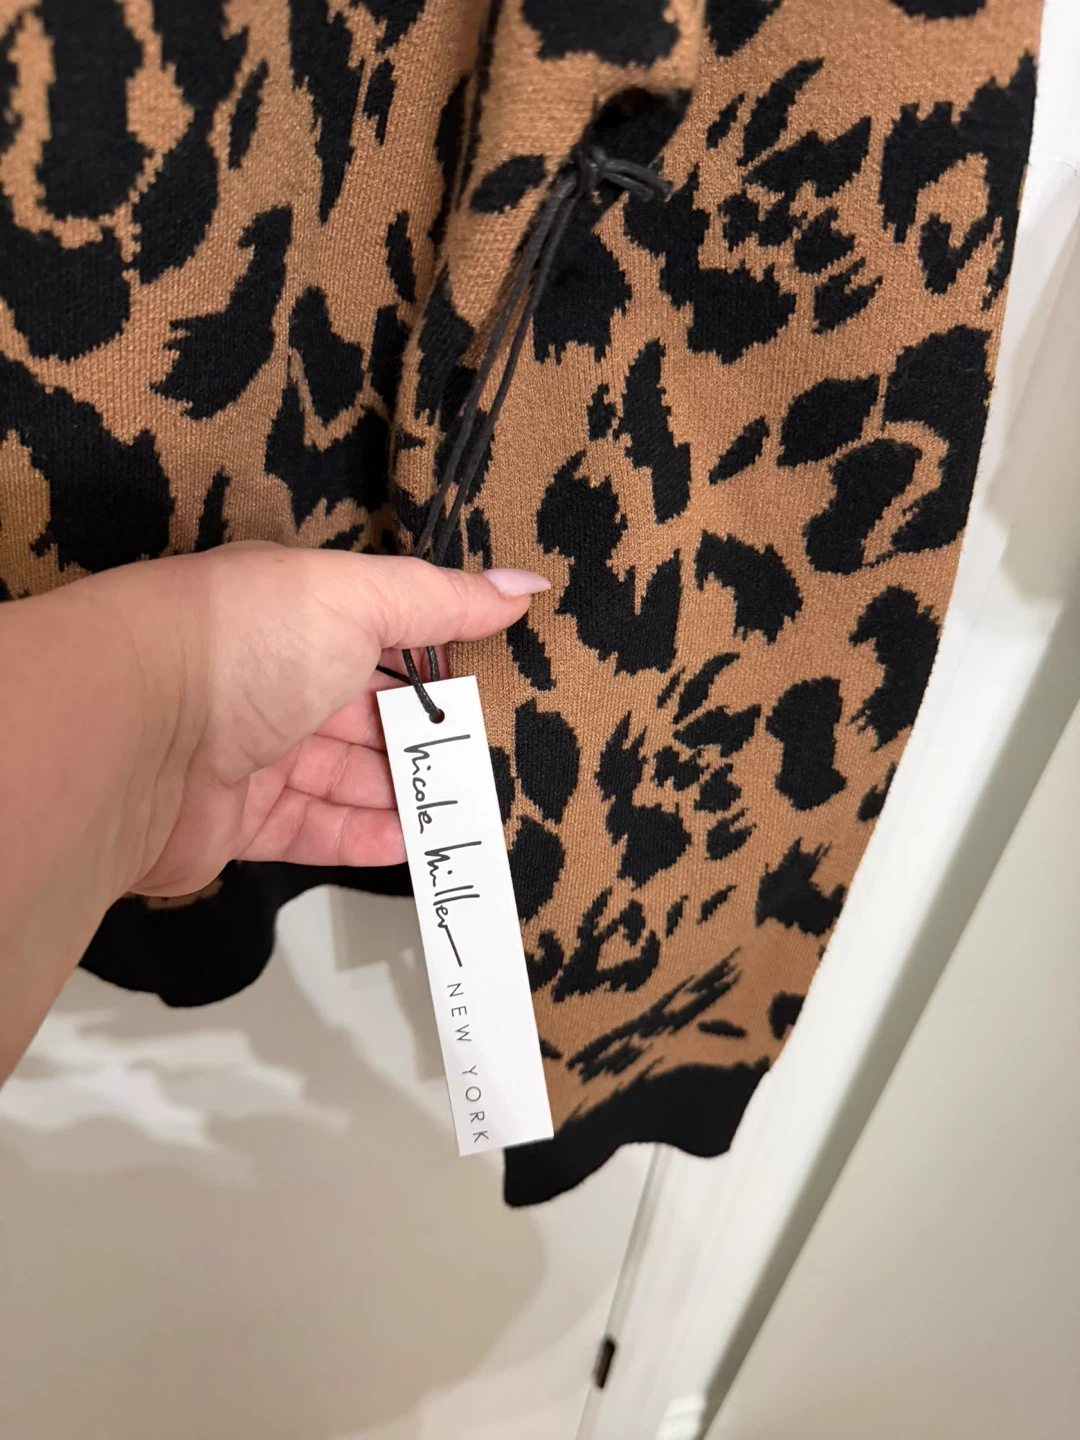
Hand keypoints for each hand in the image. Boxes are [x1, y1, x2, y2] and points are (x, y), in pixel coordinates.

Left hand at [106, 542, 547, 896]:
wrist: (126, 733)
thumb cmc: (239, 643)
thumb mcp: (356, 598)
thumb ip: (441, 600)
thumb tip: (524, 588)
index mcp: (294, 614)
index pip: (381, 635)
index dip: (435, 661)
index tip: (491, 688)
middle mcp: (269, 679)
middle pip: (365, 713)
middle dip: (425, 738)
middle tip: (488, 764)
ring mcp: (249, 754)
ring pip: (344, 778)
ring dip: (403, 795)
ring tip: (467, 814)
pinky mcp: (234, 823)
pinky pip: (311, 831)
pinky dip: (362, 839)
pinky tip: (412, 845)